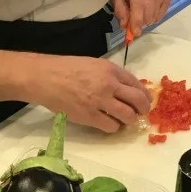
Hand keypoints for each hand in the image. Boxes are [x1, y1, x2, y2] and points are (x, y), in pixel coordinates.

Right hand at [36, 55, 151, 133]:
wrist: (45, 77)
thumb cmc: (67, 68)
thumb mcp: (94, 64)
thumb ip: (111, 75)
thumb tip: (125, 88)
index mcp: (111, 69)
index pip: (137, 84)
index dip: (144, 95)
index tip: (145, 101)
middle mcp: (109, 84)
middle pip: (138, 100)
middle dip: (143, 109)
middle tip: (140, 113)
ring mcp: (100, 101)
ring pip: (127, 116)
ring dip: (130, 120)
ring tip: (125, 120)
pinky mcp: (89, 116)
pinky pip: (111, 126)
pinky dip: (114, 127)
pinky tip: (111, 124)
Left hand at [111, 0, 170, 36]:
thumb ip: (120, 12)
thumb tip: (125, 26)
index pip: (138, 4)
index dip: (137, 19)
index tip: (135, 33)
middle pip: (148, 13)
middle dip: (140, 22)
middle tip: (133, 20)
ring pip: (154, 16)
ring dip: (146, 21)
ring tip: (141, 13)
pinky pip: (161, 15)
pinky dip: (154, 18)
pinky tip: (149, 11)